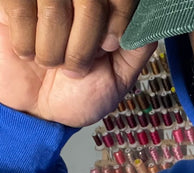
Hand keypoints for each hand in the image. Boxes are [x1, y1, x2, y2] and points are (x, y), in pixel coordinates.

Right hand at [0, 0, 156, 126]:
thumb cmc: (79, 95)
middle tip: (77, 67)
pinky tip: (28, 53)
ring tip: (51, 63)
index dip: (117, 19)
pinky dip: (26, 41)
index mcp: (105, 11)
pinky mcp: (10, 2)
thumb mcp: (118, 78)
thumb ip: (137, 49)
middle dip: (85, 43)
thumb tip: (151, 20)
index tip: (108, 47)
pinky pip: (19, 5)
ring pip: (53, 1)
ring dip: (53, 46)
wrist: (37, 113)